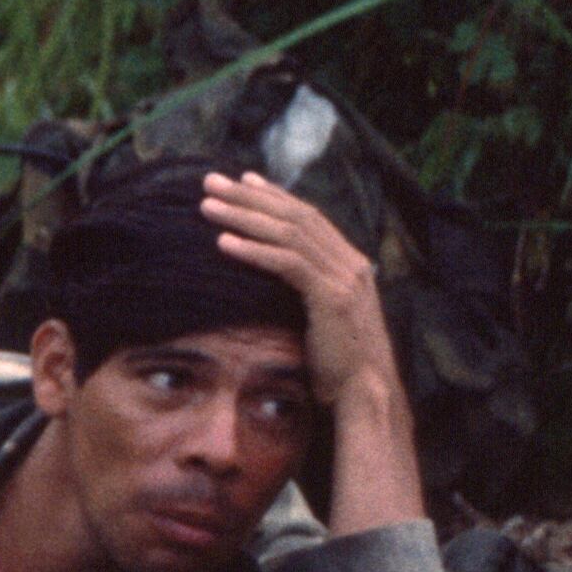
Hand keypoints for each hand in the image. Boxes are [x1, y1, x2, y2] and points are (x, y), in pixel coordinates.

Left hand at [200, 171, 388, 406]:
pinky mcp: (333, 298)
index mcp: (350, 263)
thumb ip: (306, 287)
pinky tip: (224, 243)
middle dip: (250, 197)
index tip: (241, 179)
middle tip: (210, 181)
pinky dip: (254, 251)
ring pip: (289, 234)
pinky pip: (288, 264)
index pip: (308, 216)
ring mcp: (345, 279)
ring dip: (244, 217)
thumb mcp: (321, 314)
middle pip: (295, 216)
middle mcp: (351, 264)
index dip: (274, 196)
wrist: (364, 392)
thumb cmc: (336, 360)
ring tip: (207, 207)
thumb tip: (272, 274)